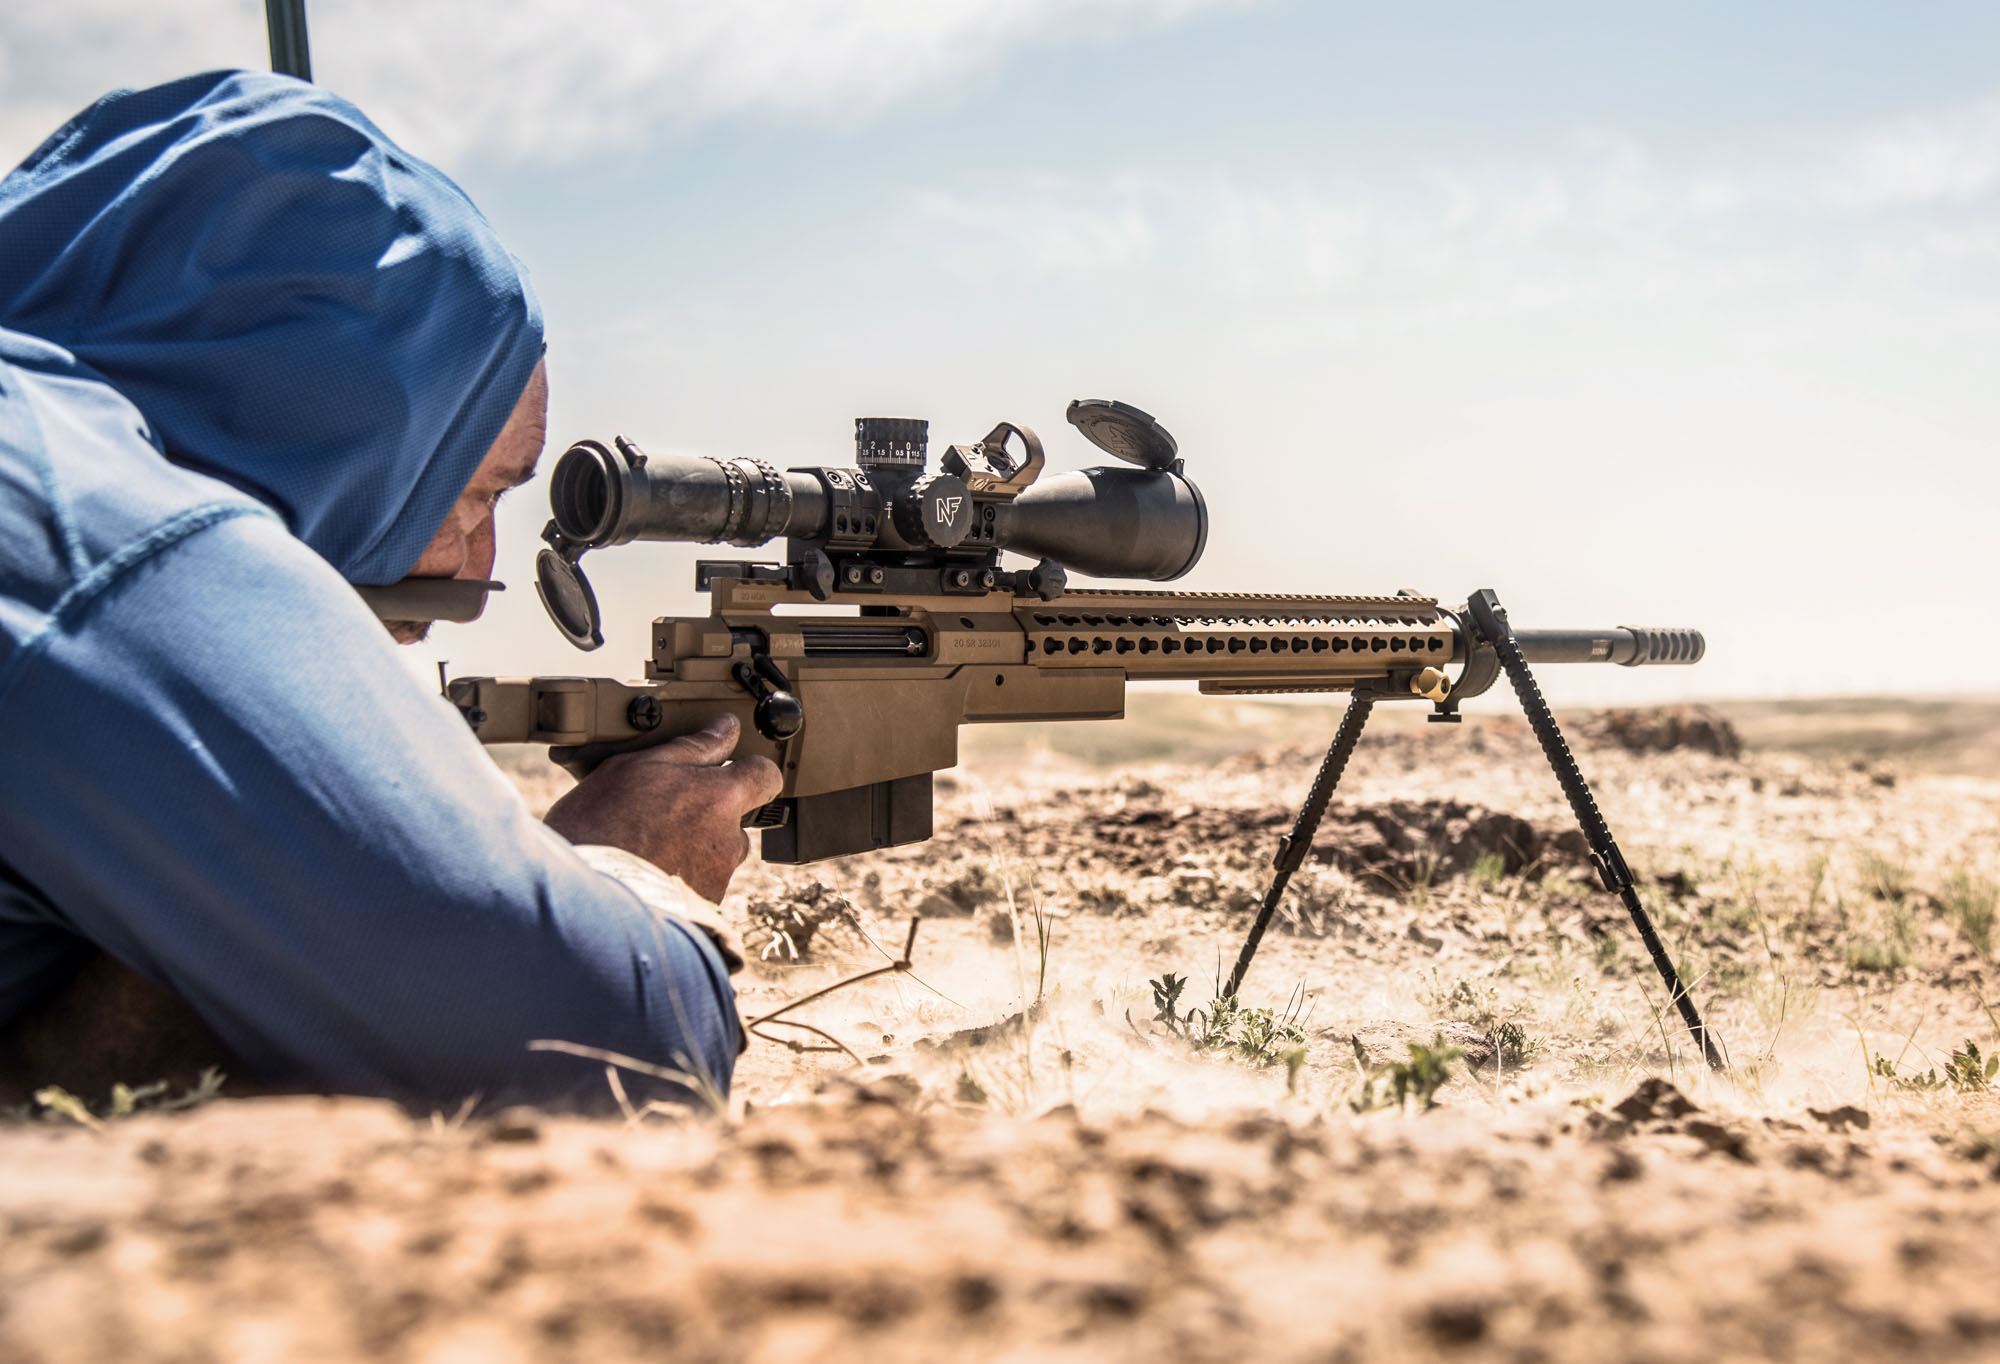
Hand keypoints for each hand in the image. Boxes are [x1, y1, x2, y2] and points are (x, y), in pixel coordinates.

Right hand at [543, 713, 782, 902]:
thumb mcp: (635, 768)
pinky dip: (681, 880)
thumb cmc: (601, 827)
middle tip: (663, 815)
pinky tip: (647, 873)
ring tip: (647, 849)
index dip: (750, 771)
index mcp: (719, 798)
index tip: (731, 770)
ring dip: (693, 850)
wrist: (583, 898)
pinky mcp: (702, 908)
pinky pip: (700, 887)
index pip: (766, 775)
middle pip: (736, 820)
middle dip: (708, 816)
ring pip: (716, 855)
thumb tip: (724, 729)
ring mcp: (717, 878)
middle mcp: (729, 840)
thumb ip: (690, 749)